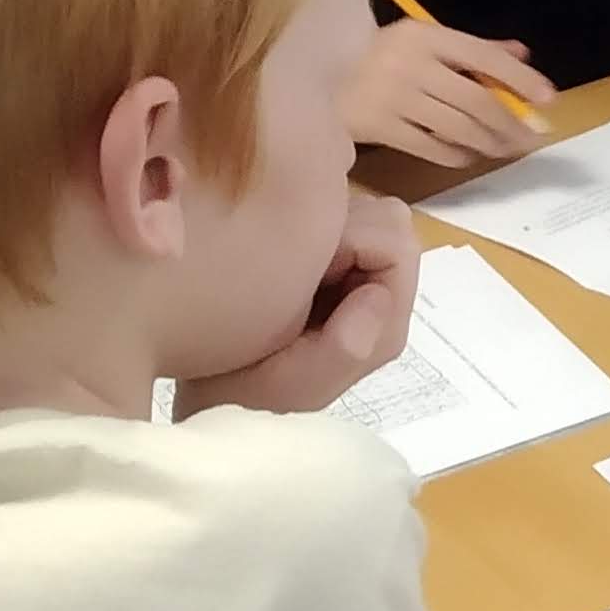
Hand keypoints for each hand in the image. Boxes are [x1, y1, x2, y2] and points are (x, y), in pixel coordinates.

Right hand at [181, 192, 418, 414]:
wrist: (211, 395)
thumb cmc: (248, 394)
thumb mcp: (296, 382)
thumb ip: (347, 346)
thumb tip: (377, 293)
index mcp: (385, 324)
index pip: (398, 249)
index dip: (352, 242)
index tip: (305, 265)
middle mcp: (380, 297)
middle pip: (390, 224)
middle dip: (343, 228)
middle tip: (293, 263)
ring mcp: (356, 281)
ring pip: (364, 215)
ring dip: (325, 226)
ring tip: (283, 264)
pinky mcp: (329, 269)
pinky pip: (335, 222)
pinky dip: (309, 226)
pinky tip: (279, 259)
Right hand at [348, 17, 554, 169]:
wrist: (315, 71)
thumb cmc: (381, 55)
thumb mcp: (423, 40)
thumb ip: (472, 49)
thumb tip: (521, 55)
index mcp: (426, 35)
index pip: (485, 57)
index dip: (521, 79)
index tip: (548, 99)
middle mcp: (412, 64)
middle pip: (478, 101)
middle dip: (512, 125)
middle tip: (531, 138)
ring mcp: (395, 97)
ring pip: (460, 128)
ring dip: (491, 143)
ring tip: (504, 148)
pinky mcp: (380, 127)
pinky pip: (433, 148)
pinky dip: (458, 155)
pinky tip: (468, 154)